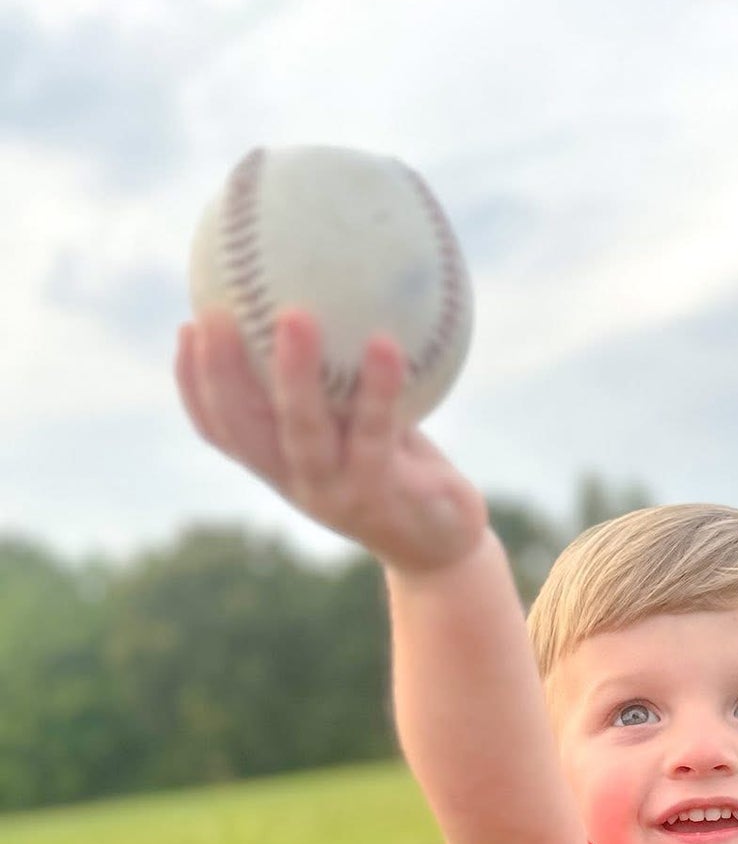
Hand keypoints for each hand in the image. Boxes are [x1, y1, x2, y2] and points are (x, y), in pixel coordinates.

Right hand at [175, 307, 491, 576]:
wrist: (444, 547)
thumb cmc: (403, 472)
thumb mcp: (365, 427)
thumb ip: (340, 380)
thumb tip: (327, 296)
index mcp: (282, 464)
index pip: (222, 429)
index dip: (194, 384)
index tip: (188, 326)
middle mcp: (300, 481)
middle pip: (244, 427)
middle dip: (220, 372)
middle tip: (215, 311)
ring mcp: (339, 492)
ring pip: (303, 431)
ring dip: (294, 375)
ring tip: (295, 317)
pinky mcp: (384, 494)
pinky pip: (377, 432)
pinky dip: (379, 389)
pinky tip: (385, 343)